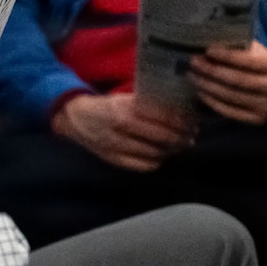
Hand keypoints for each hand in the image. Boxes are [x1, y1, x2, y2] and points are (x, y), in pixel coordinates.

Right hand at [53, 92, 195, 171]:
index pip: (160, 120)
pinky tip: (162, 155)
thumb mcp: (123, 98)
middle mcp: (119, 131)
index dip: (180, 123)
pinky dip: (157, 162)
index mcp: (122, 111)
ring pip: (154, 154)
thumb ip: (146, 104)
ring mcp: (116, 148)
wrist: (74, 120)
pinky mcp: (114, 160)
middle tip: (191, 136)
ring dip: (171, 151)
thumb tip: (178, 109)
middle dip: (180, 138)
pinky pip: (142, 166)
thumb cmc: (104, 106)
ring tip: (180, 145)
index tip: (192, 123)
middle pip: (160, 139)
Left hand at [190, 41, 266, 125]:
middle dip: (212, 71)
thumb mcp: (261, 54)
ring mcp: (266, 107)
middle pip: (238, 80)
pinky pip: (230, 112)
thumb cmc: (265, 68)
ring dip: (208, 86)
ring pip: (231, 96)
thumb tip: (213, 41)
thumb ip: (243, 48)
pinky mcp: (256, 120)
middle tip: (193, 63)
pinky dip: (212, 102)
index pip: (250, 61)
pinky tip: (200, 92)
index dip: (228, 56)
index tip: (208, 50)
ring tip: (192, 76)